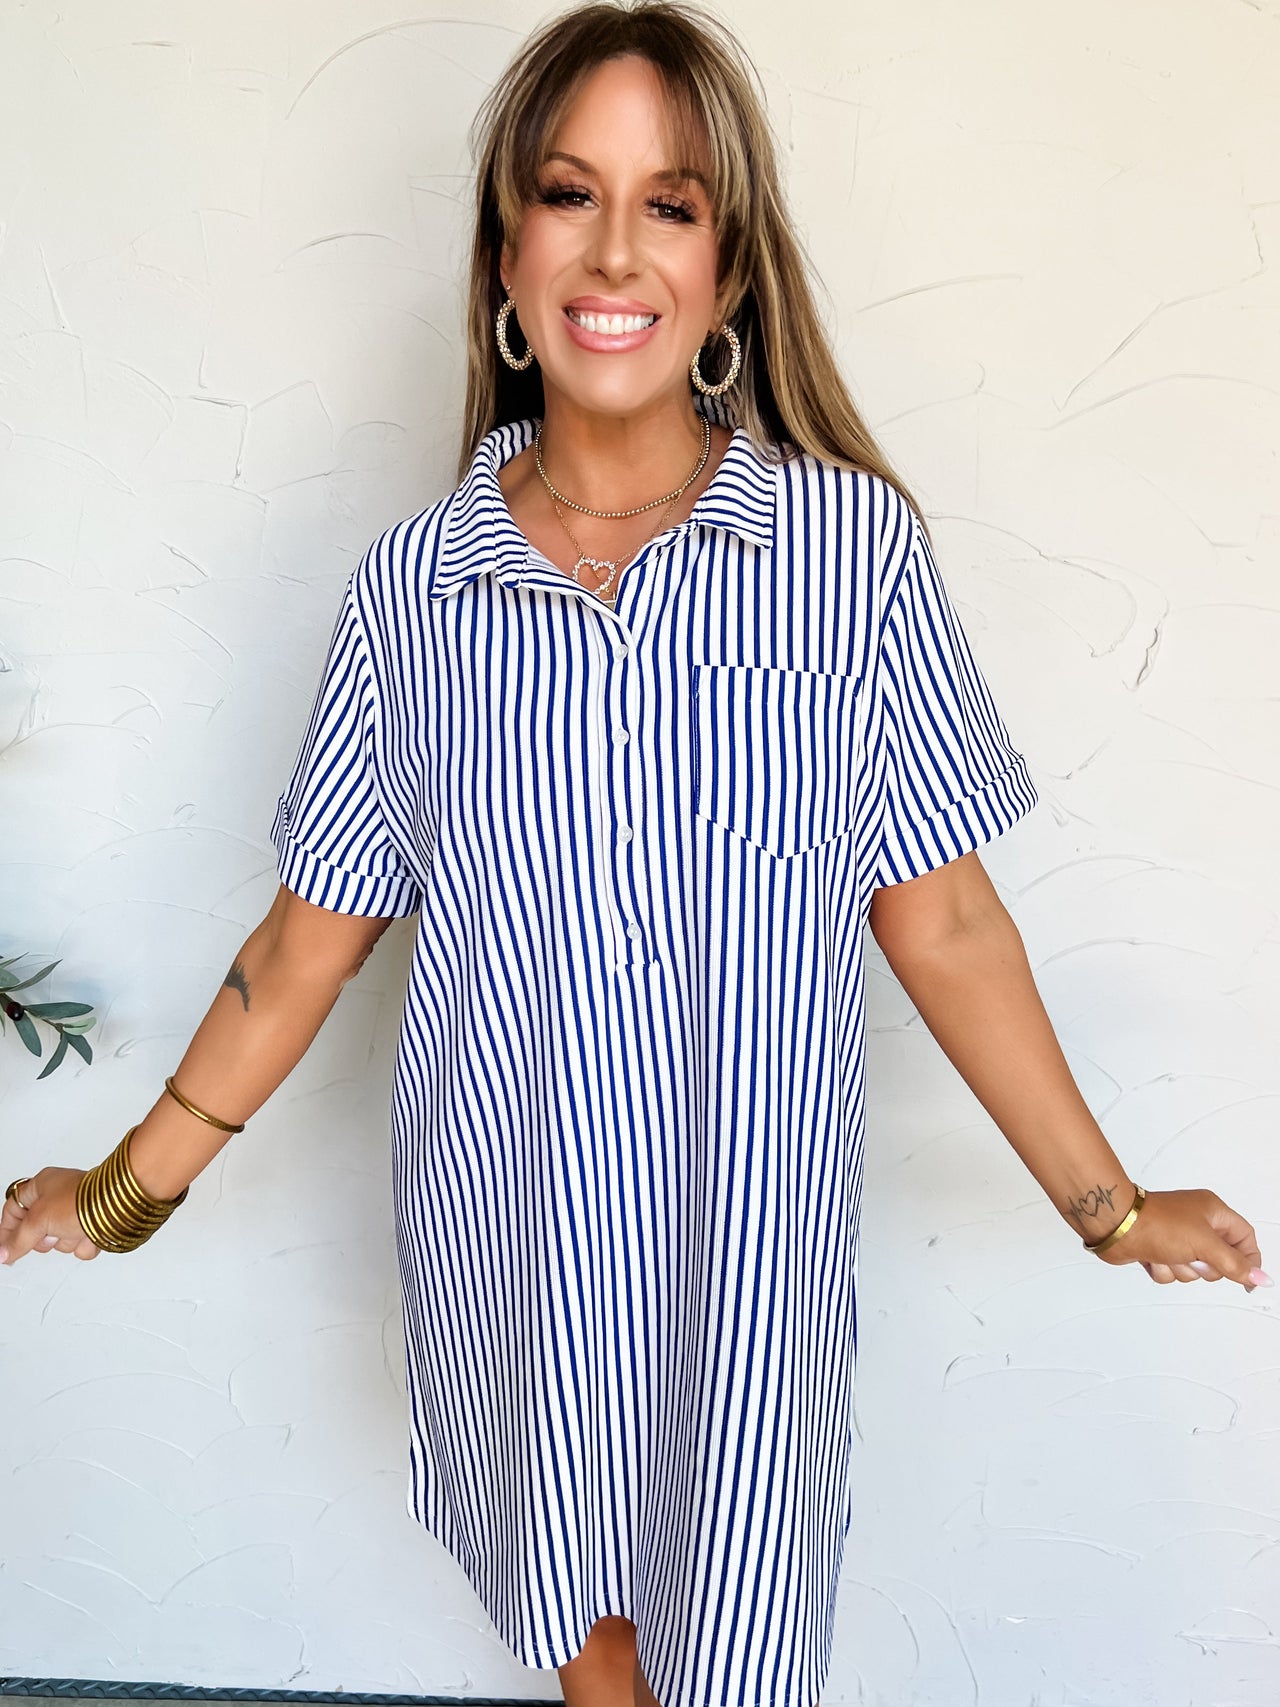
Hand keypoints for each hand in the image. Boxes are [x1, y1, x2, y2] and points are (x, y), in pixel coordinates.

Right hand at [0, 1168, 102, 1264]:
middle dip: (45, 1237)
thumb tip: (2, 1253)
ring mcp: (77, 1211)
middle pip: (37, 1230)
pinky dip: (85, 1244)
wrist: (119, 1204)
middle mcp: (59, 1196)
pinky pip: (81, 1245)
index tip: (5, 1249)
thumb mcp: (39, 1220)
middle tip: (50, 1233)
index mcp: (42, 1185)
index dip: (7, 1230)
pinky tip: (89, 1234)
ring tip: (74, 1228)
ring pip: (60, 1240)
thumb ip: (18, 1240)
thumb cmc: (82, 1199)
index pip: (13, 1210)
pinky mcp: (94, 1225)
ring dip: (67, 1241)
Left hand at [1091, 1187, 1268, 1292]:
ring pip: (1194, 1270)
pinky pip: (1173, 1272)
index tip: (1246, 1280)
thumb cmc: (1157, 1224)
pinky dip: (1163, 1269)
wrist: (1117, 1226)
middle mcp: (1197, 1223)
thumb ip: (1235, 1264)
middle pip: (1220, 1259)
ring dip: (1181, 1268)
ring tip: (1168, 1253)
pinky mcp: (1160, 1250)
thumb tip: (1261, 1278)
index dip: (1249, 1260)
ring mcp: (1177, 1237)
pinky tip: (1153, 1257)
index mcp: (1213, 1212)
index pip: (1245, 1238)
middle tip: (1194, 1256)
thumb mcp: (1205, 1245)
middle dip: (1205, 1266)